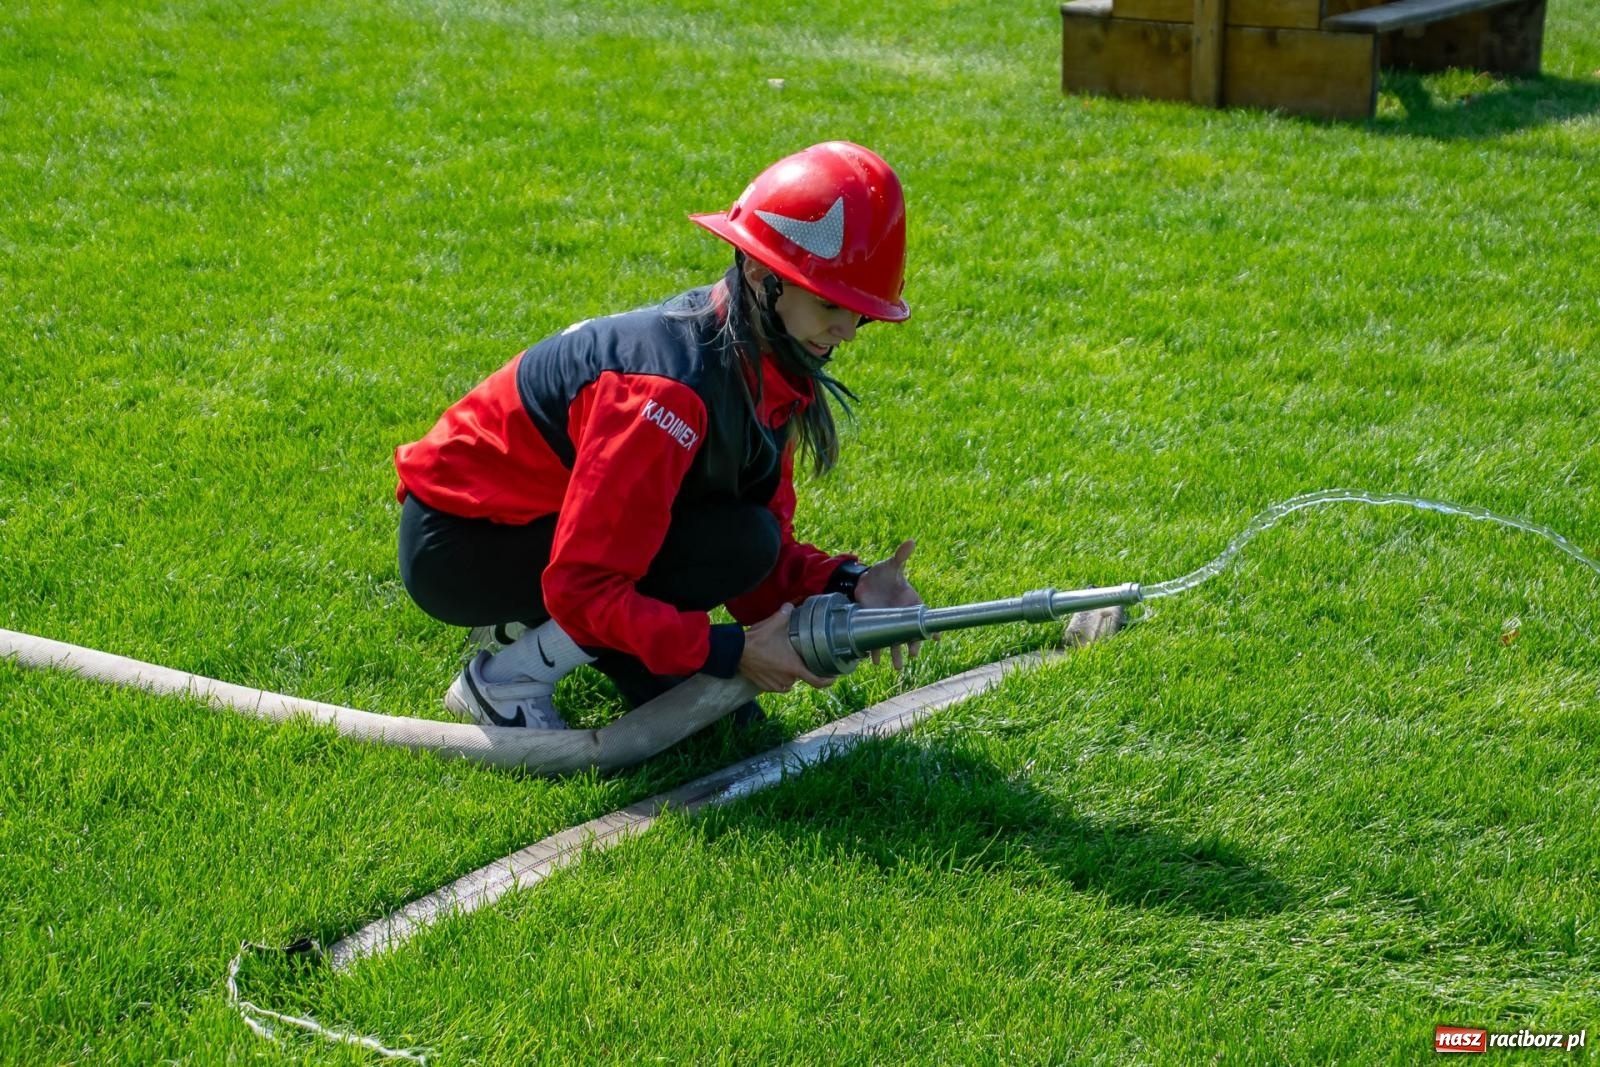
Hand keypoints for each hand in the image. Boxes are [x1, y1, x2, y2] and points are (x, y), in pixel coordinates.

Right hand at [738, 604, 836, 692]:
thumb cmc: (757, 640)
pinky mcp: (765, 687)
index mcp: (794, 667)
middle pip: (800, 676)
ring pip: (788, 681)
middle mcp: (787, 680)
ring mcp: (776, 685)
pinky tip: (772, 666)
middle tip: (795, 656)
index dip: (828, 681)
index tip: (833, 677)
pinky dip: (776, 677)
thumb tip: (790, 605)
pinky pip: (777, 684)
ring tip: (782, 660)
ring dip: (788, 673)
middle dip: (799, 666)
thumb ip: (786, 613)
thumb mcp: (774, 623)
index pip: (818, 681)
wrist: (736, 652)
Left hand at [853, 538, 928, 669]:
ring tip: (894, 666)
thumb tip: (910, 541)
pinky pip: (876, 641)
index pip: (922, 617)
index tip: (935, 638)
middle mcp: (901, 617)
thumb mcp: (892, 565)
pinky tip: (873, 659)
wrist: (866, 581)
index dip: (929, 628)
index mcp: (911, 602)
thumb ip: (901, 556)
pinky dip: (875, 651)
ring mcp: (888, 624)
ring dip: (894, 654)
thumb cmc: (884, 573)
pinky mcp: (873, 626)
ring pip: (894, 642)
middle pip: (909, 634)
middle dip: (911, 646)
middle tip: (912, 656)